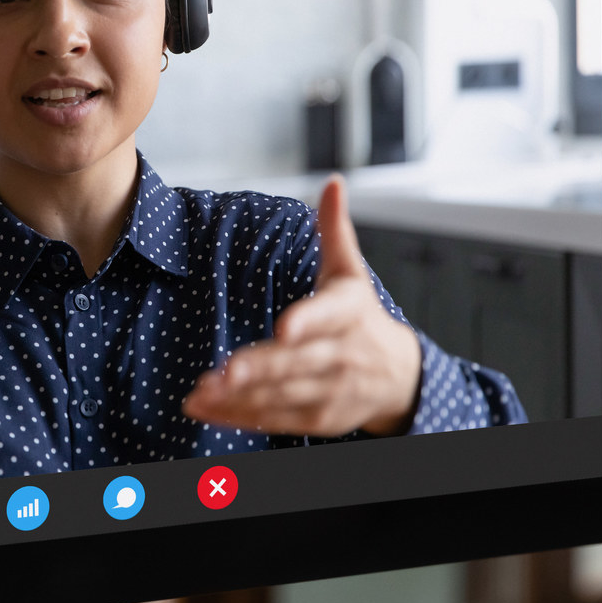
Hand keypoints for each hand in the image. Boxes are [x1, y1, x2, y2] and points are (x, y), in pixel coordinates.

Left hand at [183, 177, 424, 436]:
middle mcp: (343, 354)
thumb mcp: (351, 272)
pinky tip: (205, 408)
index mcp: (350, 312)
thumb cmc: (363, 317)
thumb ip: (335, 229)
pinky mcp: (318, 419)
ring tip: (202, 392)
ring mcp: (332, 391)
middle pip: (297, 362)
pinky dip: (238, 416)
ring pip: (282, 396)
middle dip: (261, 368)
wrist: (399, 376)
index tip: (285, 328)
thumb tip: (332, 183)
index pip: (329, 315)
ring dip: (240, 397)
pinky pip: (274, 419)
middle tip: (225, 371)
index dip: (308, 321)